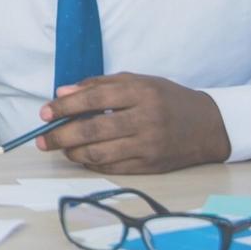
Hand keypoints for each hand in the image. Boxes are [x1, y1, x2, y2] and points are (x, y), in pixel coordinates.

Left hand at [37, 72, 231, 173]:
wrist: (208, 125)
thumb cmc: (166, 98)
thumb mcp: (137, 81)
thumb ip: (99, 85)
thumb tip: (62, 94)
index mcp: (140, 92)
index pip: (93, 98)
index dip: (64, 107)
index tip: (44, 113)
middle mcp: (145, 119)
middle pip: (92, 131)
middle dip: (61, 136)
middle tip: (42, 139)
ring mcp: (149, 145)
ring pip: (100, 154)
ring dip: (74, 152)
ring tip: (61, 148)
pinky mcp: (151, 166)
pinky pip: (113, 168)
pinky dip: (92, 163)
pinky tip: (82, 156)